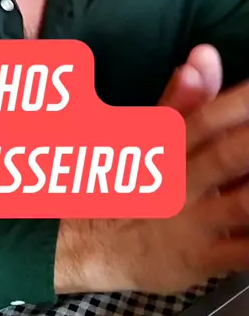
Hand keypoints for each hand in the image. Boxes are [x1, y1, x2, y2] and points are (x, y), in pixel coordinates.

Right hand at [55, 45, 248, 294]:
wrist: (82, 243)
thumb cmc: (119, 180)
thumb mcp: (140, 135)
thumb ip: (180, 99)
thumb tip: (206, 55)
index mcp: (165, 147)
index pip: (204, 119)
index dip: (238, 104)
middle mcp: (179, 182)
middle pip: (227, 157)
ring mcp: (192, 223)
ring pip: (241, 206)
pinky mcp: (200, 260)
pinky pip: (240, 254)